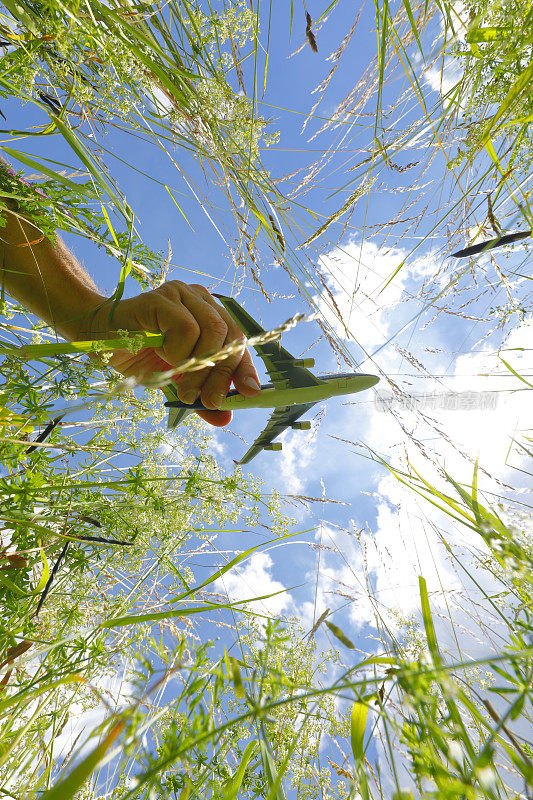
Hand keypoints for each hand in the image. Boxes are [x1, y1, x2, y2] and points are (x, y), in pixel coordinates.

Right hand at [88, 282, 260, 426]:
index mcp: (209, 314)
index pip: (238, 340)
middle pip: (230, 336)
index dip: (245, 367)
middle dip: (223, 375)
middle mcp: (200, 299)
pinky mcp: (161, 298)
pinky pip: (186, 328)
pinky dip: (179, 352)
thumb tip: (225, 418)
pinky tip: (162, 356)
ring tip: (182, 389)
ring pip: (212, 331)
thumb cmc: (137, 354)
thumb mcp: (175, 381)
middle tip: (211, 403)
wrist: (95, 338)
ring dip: (200, 369)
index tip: (252, 393)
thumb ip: (200, 395)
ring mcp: (181, 294)